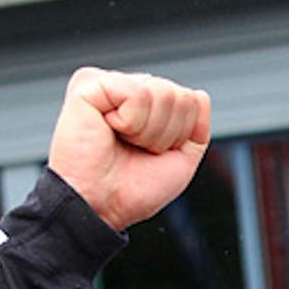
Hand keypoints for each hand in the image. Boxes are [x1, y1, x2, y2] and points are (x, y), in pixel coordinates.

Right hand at [48, 67, 211, 231]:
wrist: (102, 206)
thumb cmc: (133, 189)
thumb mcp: (182, 159)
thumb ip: (197, 126)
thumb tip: (200, 94)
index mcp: (147, 103)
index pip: (190, 100)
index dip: (181, 134)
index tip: (153, 152)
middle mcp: (127, 88)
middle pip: (178, 94)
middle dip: (166, 133)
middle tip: (136, 149)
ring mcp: (107, 83)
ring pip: (161, 92)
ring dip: (149, 131)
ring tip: (123, 141)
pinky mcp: (88, 83)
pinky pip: (138, 93)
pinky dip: (132, 122)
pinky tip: (110, 129)